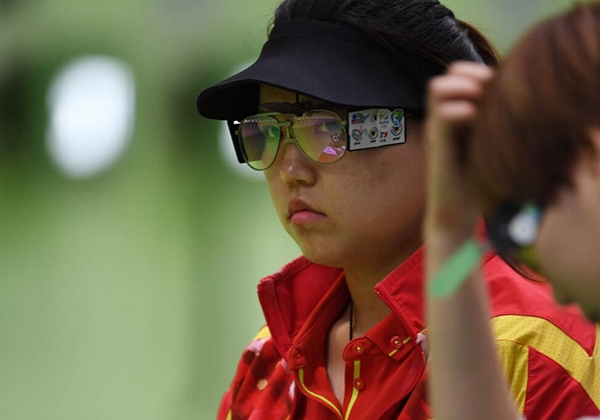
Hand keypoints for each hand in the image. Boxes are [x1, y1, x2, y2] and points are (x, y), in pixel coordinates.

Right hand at [425, 62, 493, 238]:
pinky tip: (476, 121)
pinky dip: (461, 110)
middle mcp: (443, 117)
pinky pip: (442, 114)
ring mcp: (437, 130)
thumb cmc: (476, 180)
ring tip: (479, 105)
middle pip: (450, 72)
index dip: (480, 72)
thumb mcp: (488, 143)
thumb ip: (494, 120)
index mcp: (456, 113)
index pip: (461, 72)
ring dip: (462, 88)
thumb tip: (518, 100)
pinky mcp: (437, 146)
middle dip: (472, 76)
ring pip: (438, 87)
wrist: (456, 212)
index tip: (498, 90)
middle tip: (489, 95)